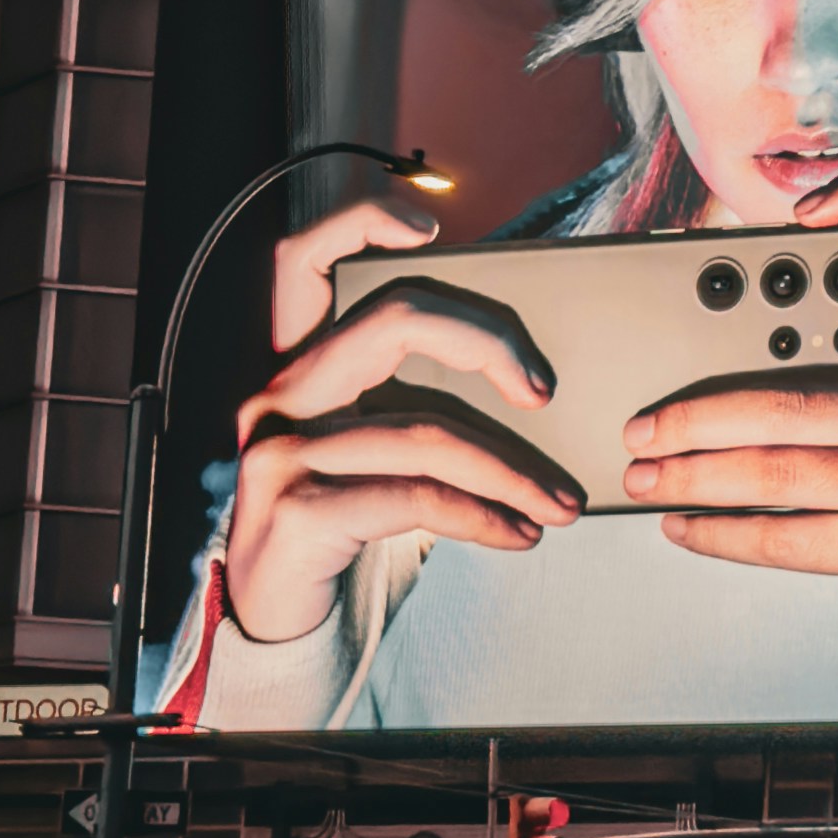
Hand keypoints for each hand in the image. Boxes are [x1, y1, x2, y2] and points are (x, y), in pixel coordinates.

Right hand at [219, 208, 580, 644]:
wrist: (277, 614)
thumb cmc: (345, 521)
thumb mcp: (378, 453)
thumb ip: (417, 404)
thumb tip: (535, 384)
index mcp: (298, 365)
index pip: (305, 262)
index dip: (359, 224)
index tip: (430, 228)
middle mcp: (278, 395)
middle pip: (393, 322)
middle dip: (489, 345)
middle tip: (546, 392)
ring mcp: (280, 451)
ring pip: (424, 429)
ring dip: (512, 471)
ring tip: (560, 503)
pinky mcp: (297, 509)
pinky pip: (416, 496)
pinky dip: (484, 515)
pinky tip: (521, 533)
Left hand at [625, 183, 837, 612]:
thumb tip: (738, 340)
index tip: (805, 207)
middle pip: (794, 402)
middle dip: (698, 417)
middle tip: (642, 426)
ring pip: (778, 477)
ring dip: (693, 479)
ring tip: (645, 476)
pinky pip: (788, 541)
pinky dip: (723, 534)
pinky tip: (686, 525)